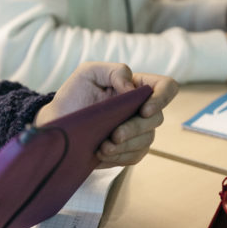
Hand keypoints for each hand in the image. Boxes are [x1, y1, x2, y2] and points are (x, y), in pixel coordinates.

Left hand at [35, 62, 175, 166]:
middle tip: (114, 135)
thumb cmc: (75, 94)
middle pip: (156, 119)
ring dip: (125, 145)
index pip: (166, 87)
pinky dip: (119, 156)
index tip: (143, 110)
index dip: (162, 98)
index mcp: (137, 86)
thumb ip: (114, 71)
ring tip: (102, 147)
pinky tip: (101, 153)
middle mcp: (143, 108)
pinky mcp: (131, 150)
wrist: (59, 122)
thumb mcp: (88, 73)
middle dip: (134, 128)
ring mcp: (139, 130)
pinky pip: (135, 156)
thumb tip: (131, 88)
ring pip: (146, 140)